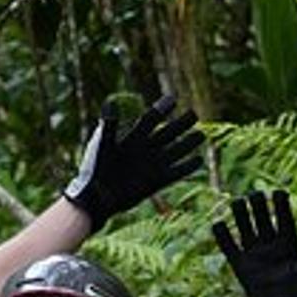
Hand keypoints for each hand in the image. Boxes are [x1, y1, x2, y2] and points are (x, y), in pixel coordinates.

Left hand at [62, 94, 203, 230]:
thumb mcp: (102, 145)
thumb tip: (110, 103)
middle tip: (194, 114)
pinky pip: (176, 172)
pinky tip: (199, 160)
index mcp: (132, 138)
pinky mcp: (156, 181)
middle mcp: (145, 149)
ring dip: (188, 143)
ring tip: (201, 135)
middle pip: (167, 133)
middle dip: (181, 124)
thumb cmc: (94, 169)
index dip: (161, 109)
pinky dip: (187, 167)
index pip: (150, 120)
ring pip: (175, 151)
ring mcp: (152, 165)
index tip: (173, 99)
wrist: (95, 197)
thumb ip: (109, 125)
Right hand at [211, 190, 296, 296]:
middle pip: (262, 220)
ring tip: (237, 200)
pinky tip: (218, 223)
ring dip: (241, 216)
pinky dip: (223, 237)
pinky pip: (230, 248)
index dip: (281, 206)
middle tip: (254, 194)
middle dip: (258, 207)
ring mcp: (255, 255)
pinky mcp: (241, 266)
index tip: (278, 192)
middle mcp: (270, 246)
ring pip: (246, 230)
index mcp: (288, 244)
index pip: (283, 220)